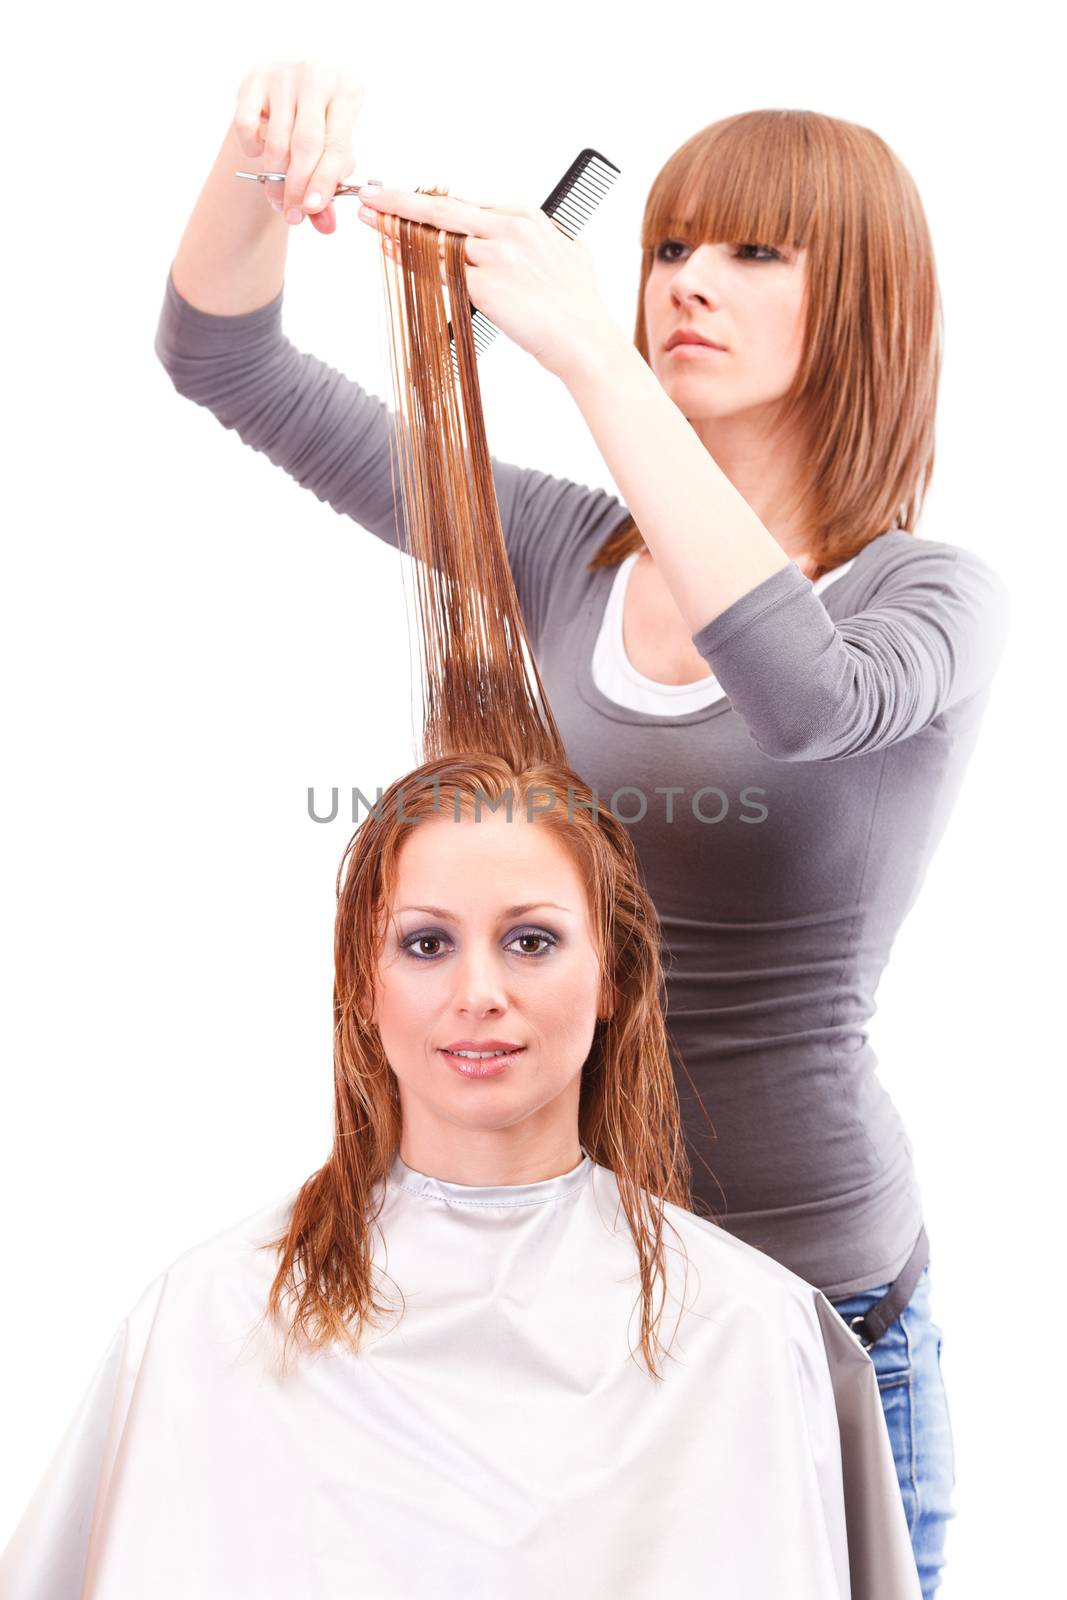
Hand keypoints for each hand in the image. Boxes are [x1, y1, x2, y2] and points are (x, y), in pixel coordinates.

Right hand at [232, 60, 364, 235]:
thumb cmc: (319, 129)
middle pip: (305, 145)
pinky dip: (252, 149)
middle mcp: (317, 77)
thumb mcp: (332, 154)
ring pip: (276, 141)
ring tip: (278, 199)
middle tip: (292, 215)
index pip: (336, 147)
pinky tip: (261, 154)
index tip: (311, 210)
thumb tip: (326, 227)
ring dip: (274, 179)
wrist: (290, 95)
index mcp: (347, 93)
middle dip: (296, 187)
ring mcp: (283, 74)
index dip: (323, 183)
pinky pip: (246, 125)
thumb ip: (330, 188)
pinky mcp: (254, 79)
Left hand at [356, 187, 616, 376]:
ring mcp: (493, 255)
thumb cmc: (577, 306)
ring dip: (399, 231)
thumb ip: (539, 242)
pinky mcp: (483, 284)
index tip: (407, 201)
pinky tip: (391, 252)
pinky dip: (411, 260)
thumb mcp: (566, 255)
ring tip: (372, 223)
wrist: (584, 339)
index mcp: (525, 217)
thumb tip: (527, 242)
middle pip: (443, 209)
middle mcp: (507, 228)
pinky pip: (438, 270)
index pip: (467, 205)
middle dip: (402, 200)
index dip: (433, 205)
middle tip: (371, 195)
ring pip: (435, 239)